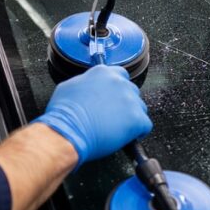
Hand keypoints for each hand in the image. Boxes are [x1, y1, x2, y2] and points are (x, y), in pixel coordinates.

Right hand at [34, 65, 151, 165]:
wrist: (68, 132)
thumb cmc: (64, 114)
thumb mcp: (70, 87)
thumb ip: (86, 82)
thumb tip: (90, 86)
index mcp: (103, 73)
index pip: (121, 75)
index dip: (117, 89)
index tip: (114, 98)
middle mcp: (119, 83)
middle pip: (132, 91)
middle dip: (125, 103)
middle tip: (113, 115)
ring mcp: (130, 100)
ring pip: (140, 108)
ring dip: (132, 117)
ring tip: (117, 127)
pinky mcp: (137, 119)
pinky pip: (146, 125)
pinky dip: (138, 132)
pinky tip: (128, 136)